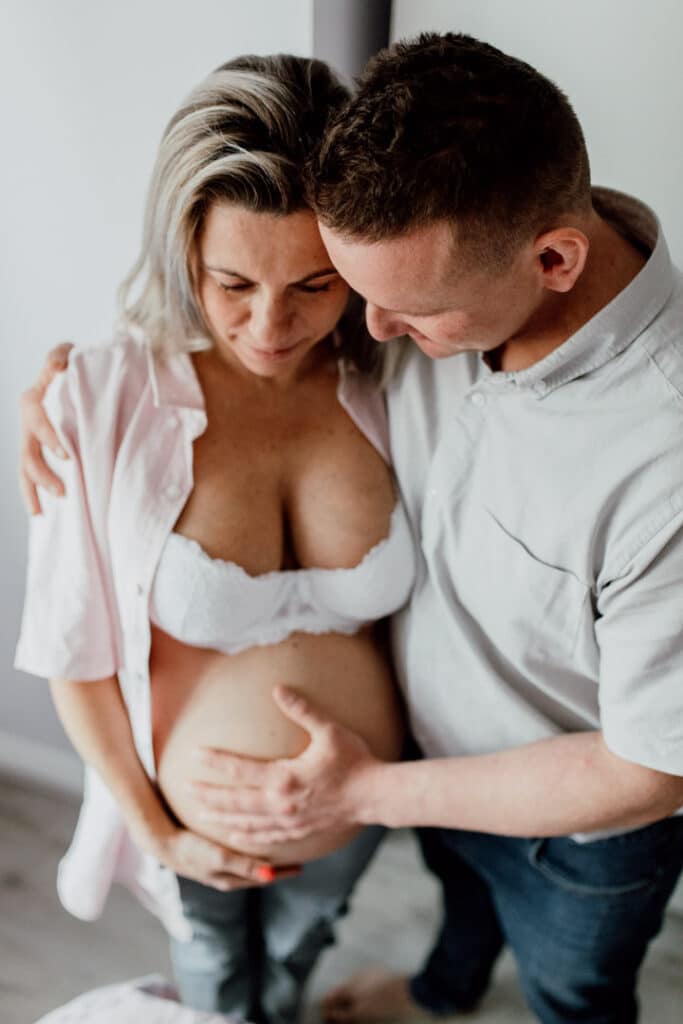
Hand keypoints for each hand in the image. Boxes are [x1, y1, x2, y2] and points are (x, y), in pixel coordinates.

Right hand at [19, 341, 73, 514]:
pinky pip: (30, 473)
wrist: (74, 375)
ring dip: (34, 489)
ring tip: (45, 509)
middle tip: (62, 491)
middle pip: (27, 453)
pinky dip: (33, 492)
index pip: (37, 422)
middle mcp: (27, 422)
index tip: (68, 456)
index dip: (50, 439)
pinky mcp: (38, 449)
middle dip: (42, 475)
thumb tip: (58, 365)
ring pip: (24, 468)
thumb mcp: (67, 354)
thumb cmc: (72, 364)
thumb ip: (59, 356)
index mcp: (32, 400)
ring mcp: (30, 438)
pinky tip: (40, 511)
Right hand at [149, 823, 299, 891]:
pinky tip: (252, 836)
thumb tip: (270, 876)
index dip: (283, 873)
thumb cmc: (191, 849)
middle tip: (298, 856)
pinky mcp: (209, 852)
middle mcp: (227, 874)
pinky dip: (250, 848)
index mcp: (231, 879)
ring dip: (264, 856)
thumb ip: (244, 865)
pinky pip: (237, 852)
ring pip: (249, 862)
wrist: (161, 840)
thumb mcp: (219, 858)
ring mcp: (217, 864)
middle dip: (277, 867)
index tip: (302, 867)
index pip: (265, 878)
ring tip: (280, 847)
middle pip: (259, 871)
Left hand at [188, 686, 381, 845]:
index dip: (216, 762)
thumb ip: (302, 710)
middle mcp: (281, 803)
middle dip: (209, 795)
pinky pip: (265, 836)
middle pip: (236, 801)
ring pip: (246, 822)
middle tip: (185, 791)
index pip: (241, 770)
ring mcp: (289, 821)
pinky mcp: (298, 831)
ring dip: (222, 817)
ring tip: (201, 815)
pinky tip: (235, 834)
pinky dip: (246, 836)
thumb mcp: (330, 730)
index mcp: (285, 778)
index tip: (195, 755)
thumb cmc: (354, 760)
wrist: (375, 796)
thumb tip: (278, 690)